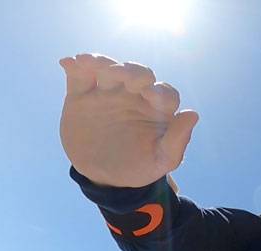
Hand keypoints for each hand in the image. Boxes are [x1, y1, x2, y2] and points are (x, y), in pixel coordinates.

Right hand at [59, 54, 198, 187]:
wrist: (103, 178)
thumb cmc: (138, 168)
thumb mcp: (160, 161)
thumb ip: (177, 141)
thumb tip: (193, 114)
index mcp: (157, 108)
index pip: (164, 92)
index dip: (158, 90)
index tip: (149, 94)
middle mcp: (134, 94)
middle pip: (137, 74)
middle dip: (131, 71)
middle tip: (120, 75)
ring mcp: (108, 92)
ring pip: (107, 69)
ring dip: (101, 62)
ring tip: (89, 63)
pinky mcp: (83, 95)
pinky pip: (80, 76)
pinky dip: (75, 66)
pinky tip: (68, 64)